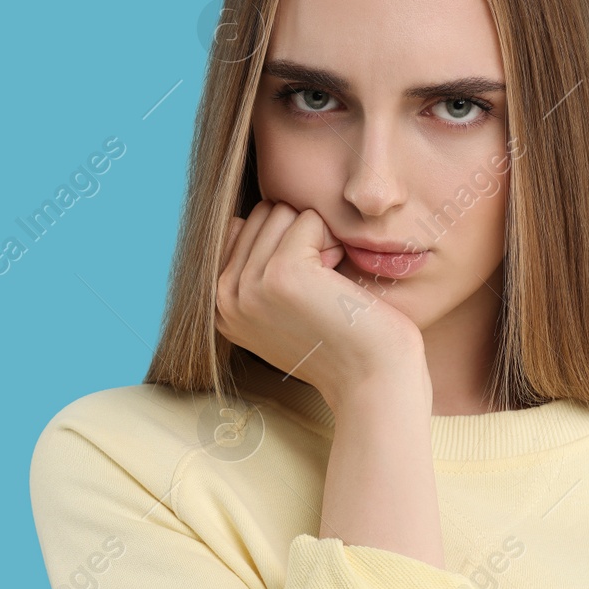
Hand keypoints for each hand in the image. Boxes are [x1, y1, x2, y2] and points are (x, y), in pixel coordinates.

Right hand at [215, 200, 424, 401]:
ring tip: (327, 286)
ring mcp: (247, 286)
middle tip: (320, 287)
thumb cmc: (338, 339)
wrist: (371, 377)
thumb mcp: (279, 308)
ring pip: (283, 211)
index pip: (240, 227)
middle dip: (300, 237)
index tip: (304, 288)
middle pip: (262, 214)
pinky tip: (338, 284)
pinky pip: (309, 219)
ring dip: (317, 238)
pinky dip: (333, 242)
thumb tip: (239, 220)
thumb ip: (252, 269)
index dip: (283, 244)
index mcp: (218, 304)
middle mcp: (223, 296)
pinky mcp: (280, 274)